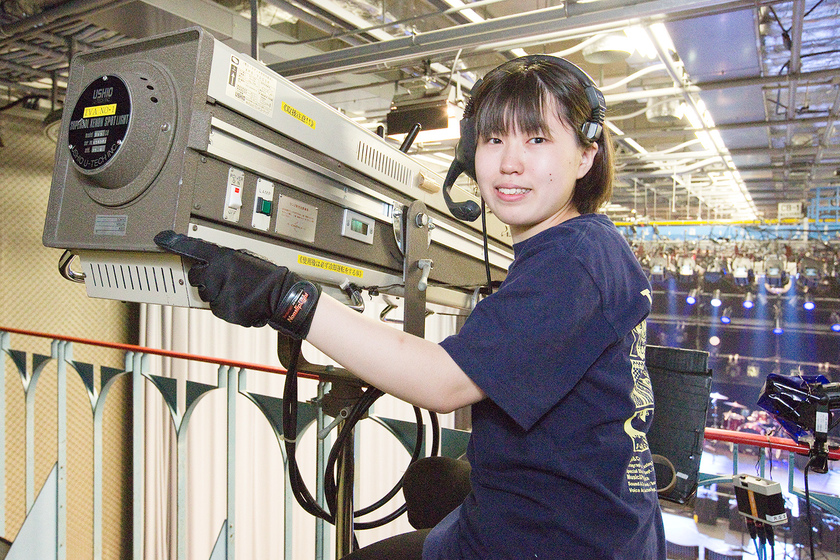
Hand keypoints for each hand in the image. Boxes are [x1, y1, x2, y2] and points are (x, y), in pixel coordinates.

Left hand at [154, 231, 319, 338]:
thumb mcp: (244, 258)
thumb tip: (208, 265)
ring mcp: (219, 293)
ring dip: (217, 293)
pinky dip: (225, 306)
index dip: (175, 242)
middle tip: (225, 279)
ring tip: (238, 290)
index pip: (193, 247)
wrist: (281, 296)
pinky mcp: (223, 309)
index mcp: (223, 256)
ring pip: (206, 294)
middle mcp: (217, 274)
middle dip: (205, 278)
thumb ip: (223, 260)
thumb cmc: (266, 277)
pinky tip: (240, 300)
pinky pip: (216, 308)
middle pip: (196, 276)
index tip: (161, 238)